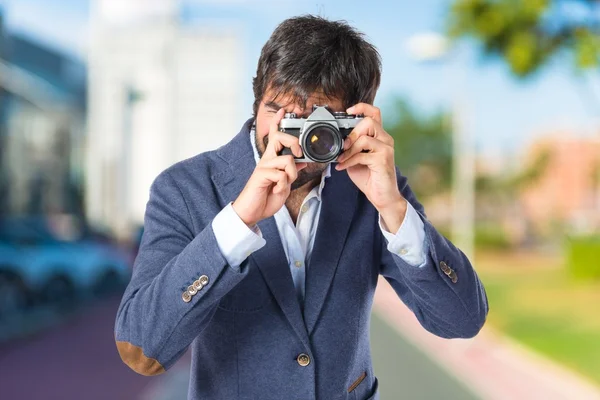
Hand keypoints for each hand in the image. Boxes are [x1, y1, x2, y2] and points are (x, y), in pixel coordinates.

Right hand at [232, 108, 307, 226]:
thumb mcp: (284, 183)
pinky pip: (282, 175)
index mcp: (272, 159)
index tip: (283, 110)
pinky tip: (278, 190)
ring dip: (292, 174)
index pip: (274, 136)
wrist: (252, 211)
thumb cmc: (266, 196)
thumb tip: (303, 162)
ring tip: (285, 184)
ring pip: (287, 159)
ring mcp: (264, 166)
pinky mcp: (262, 175)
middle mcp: (267, 159)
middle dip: (294, 142)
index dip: (278, 122)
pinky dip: (284, 185)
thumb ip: (291, 171)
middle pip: (279, 138)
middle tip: (299, 154)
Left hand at [335, 103, 406, 226]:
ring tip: (341, 159)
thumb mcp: (355, 157)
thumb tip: (336, 141)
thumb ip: (350, 147)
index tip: (349, 111)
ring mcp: (386, 149)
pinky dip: (348, 161)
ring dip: (348, 150)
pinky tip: (342, 167)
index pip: (375, 113)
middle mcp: (386, 139)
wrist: (382, 196)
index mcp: (379, 136)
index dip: (362, 107)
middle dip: (352, 133)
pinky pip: (362, 155)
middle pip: (369, 122)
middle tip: (344, 146)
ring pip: (364, 138)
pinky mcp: (383, 160)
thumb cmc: (369, 176)